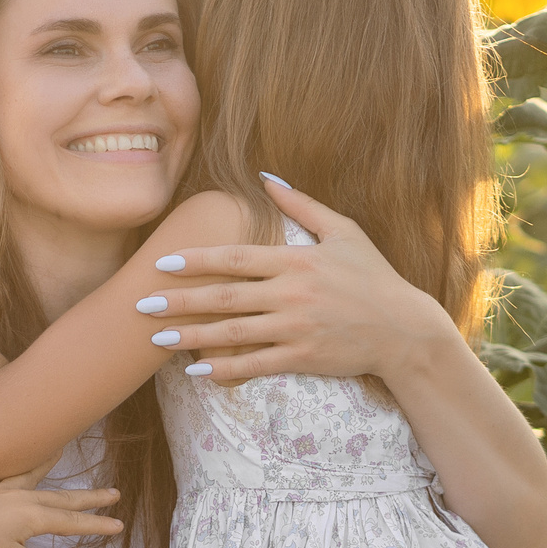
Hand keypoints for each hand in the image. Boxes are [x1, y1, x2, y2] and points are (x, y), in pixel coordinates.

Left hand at [0, 468, 120, 547]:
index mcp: (33, 516)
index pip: (73, 522)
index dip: (97, 525)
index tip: (118, 525)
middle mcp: (21, 498)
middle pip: (62, 498)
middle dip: (89, 498)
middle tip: (114, 492)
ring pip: (33, 476)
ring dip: (50, 466)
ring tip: (63, 452)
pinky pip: (0, 472)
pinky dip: (11, 464)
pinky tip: (10, 460)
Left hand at [133, 176, 453, 384]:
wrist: (404, 328)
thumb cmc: (373, 276)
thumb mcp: (344, 231)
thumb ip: (301, 204)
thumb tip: (264, 176)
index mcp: (297, 259)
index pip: (236, 258)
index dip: (196, 260)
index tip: (163, 263)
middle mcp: (292, 293)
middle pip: (224, 297)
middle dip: (179, 301)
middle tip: (142, 306)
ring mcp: (296, 327)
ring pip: (233, 333)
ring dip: (191, 337)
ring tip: (157, 340)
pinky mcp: (303, 357)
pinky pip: (256, 364)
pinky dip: (225, 368)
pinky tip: (197, 371)